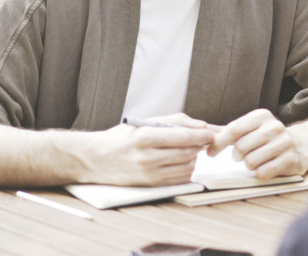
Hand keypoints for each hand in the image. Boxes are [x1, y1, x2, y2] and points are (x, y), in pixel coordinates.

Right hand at [84, 114, 213, 185]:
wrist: (97, 159)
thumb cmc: (122, 138)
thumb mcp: (145, 122)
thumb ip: (176, 121)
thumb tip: (203, 126)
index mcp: (145, 136)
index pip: (184, 136)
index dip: (202, 135)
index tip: (210, 133)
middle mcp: (147, 157)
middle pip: (188, 152)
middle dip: (198, 146)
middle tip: (198, 140)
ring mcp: (149, 174)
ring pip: (186, 167)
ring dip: (193, 158)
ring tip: (185, 150)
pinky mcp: (151, 185)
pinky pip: (179, 179)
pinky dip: (185, 170)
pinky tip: (178, 162)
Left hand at [209, 109, 307, 178]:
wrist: (300, 145)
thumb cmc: (268, 138)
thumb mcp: (251, 128)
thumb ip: (229, 130)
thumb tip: (204, 132)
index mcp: (261, 116)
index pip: (234, 129)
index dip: (219, 143)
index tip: (210, 152)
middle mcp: (273, 127)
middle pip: (240, 147)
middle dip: (237, 156)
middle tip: (242, 155)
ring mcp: (283, 143)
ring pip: (251, 161)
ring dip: (249, 164)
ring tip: (256, 160)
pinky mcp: (290, 160)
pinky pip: (263, 172)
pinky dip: (260, 173)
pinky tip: (266, 166)